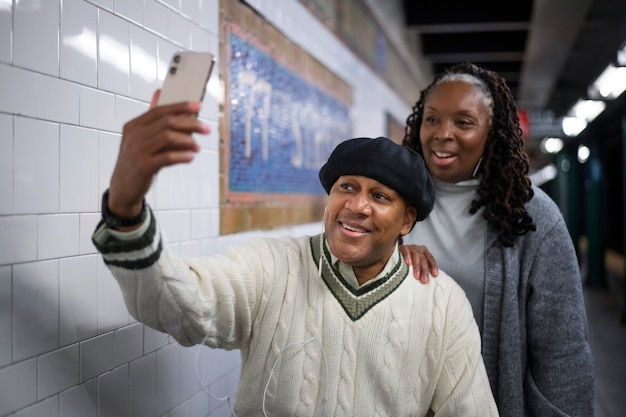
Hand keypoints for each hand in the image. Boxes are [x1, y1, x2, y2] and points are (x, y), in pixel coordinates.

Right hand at [107, 90, 209, 218]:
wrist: (123, 187)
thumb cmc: (136, 161)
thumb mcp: (141, 139)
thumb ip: (152, 119)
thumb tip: (159, 93)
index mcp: (134, 125)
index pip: (160, 110)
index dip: (181, 107)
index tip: (198, 106)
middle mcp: (134, 135)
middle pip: (167, 122)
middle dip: (190, 124)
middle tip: (206, 129)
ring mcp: (138, 150)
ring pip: (168, 137)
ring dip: (188, 141)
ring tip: (197, 147)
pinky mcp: (143, 166)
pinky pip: (168, 157)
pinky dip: (182, 156)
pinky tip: (190, 157)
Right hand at [399, 244, 438, 283]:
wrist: (394, 254)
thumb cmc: (407, 264)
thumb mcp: (416, 266)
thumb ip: (422, 271)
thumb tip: (427, 281)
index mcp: (424, 252)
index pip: (430, 259)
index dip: (433, 266)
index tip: (435, 275)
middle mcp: (418, 249)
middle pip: (423, 259)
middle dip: (424, 270)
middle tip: (424, 280)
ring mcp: (410, 248)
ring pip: (416, 255)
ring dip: (417, 266)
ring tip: (416, 276)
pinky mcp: (402, 247)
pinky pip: (406, 251)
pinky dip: (408, 256)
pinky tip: (408, 263)